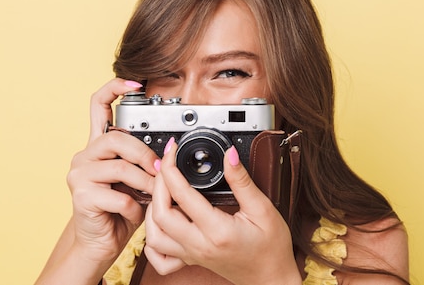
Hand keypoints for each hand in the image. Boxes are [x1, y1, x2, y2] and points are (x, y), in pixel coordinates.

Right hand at [66, 78, 157, 262]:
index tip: (134, 82)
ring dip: (144, 182)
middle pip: (117, 138)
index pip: (98, 105)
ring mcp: (79, 174)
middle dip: (144, 154)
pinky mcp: (80, 196)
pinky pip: (118, 196)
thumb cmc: (120, 209)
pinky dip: (134, 206)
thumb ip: (144, 161)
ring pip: (120, 167)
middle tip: (159, 169)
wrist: (100, 242)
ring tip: (151, 193)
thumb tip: (168, 152)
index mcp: (99, 146)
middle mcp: (85, 155)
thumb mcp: (136, 179)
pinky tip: (134, 211)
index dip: (114, 88)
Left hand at [144, 138, 301, 284]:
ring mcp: (192, 255)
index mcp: (217, 231)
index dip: (172, 168)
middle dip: (158, 184)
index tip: (173, 151)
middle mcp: (199, 245)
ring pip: (154, 236)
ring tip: (162, 189)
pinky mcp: (191, 259)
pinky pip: (159, 257)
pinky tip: (160, 222)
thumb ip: (242, 182)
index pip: (182, 195)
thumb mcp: (263, 209)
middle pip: (159, 215)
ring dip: (151, 209)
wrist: (272, 278)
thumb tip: (229, 156)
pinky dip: (152, 238)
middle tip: (166, 164)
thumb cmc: (272, 248)